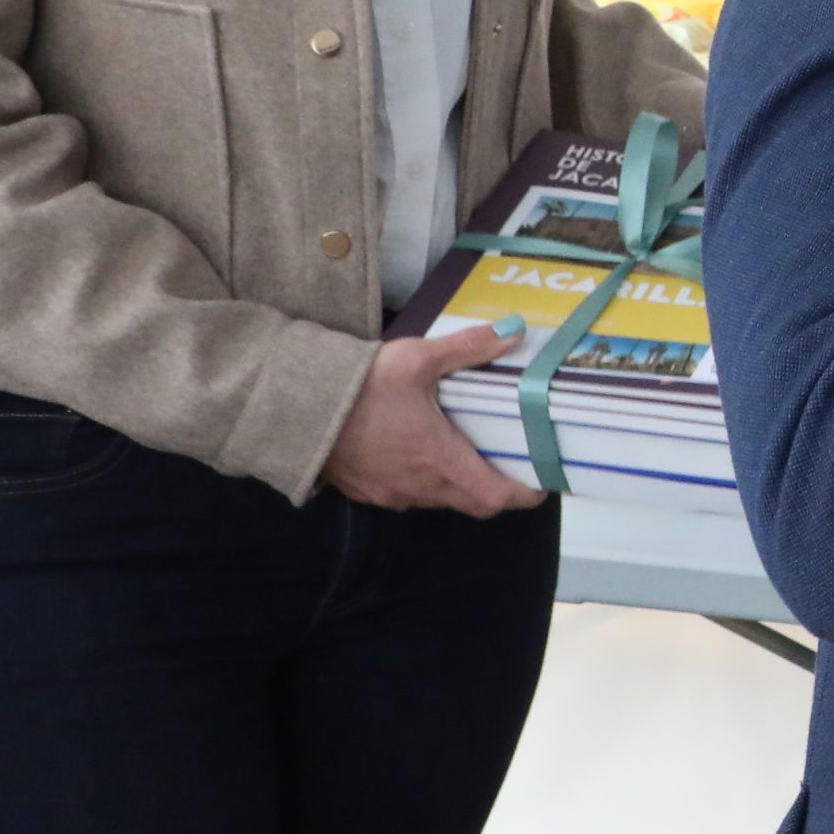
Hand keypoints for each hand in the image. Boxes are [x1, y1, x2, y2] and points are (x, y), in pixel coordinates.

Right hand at [321, 325, 544, 516]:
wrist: (293, 407)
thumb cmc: (360, 385)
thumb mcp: (417, 358)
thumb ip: (468, 347)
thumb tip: (514, 331)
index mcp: (439, 459)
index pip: (495, 497)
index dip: (523, 493)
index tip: (540, 481)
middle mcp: (418, 486)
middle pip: (471, 502)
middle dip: (494, 487)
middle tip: (509, 461)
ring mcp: (389, 494)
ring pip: (439, 499)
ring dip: (457, 483)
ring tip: (466, 450)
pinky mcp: (365, 491)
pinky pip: (407, 495)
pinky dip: (423, 480)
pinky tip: (418, 450)